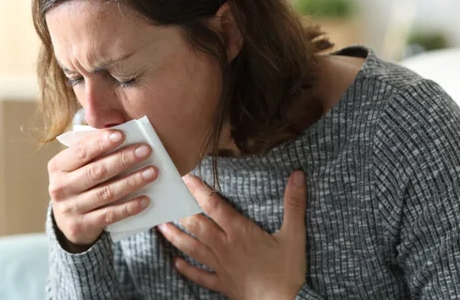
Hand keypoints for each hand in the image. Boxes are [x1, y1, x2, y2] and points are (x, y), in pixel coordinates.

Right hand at [48, 129, 157, 250]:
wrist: (66, 220)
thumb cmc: (78, 182)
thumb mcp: (76, 166)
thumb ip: (93, 151)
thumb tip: (121, 134)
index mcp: (58, 166)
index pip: (80, 151)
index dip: (101, 142)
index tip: (122, 134)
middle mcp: (60, 187)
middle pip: (97, 171)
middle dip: (123, 159)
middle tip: (146, 150)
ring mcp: (69, 209)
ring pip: (106, 193)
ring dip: (132, 181)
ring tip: (152, 172)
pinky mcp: (81, 226)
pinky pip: (110, 215)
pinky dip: (129, 207)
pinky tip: (145, 199)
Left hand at [158, 172, 307, 299]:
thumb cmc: (287, 272)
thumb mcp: (295, 235)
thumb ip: (294, 204)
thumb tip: (297, 175)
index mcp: (239, 232)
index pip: (214, 206)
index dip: (199, 190)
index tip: (186, 178)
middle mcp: (225, 246)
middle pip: (197, 225)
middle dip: (181, 211)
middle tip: (167, 200)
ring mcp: (221, 266)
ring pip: (192, 248)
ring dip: (176, 236)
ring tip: (161, 226)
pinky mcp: (222, 283)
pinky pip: (200, 276)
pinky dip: (187, 269)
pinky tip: (176, 263)